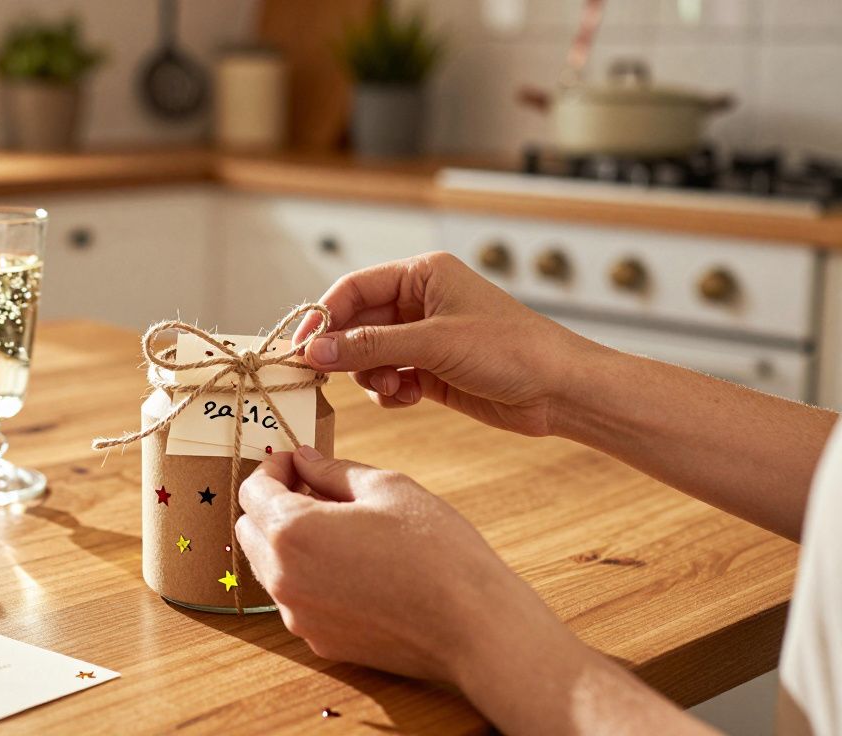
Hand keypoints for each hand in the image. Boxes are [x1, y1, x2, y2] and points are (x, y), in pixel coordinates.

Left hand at [235, 447, 570, 683]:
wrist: (473, 626)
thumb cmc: (437, 550)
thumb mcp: (388, 488)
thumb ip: (333, 471)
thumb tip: (304, 458)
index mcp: (293, 531)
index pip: (253, 490)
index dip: (272, 468)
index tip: (296, 461)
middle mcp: (283, 578)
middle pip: (249, 530)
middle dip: (272, 504)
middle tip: (314, 489)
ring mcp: (298, 615)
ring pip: (268, 567)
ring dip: (286, 541)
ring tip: (335, 526)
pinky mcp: (319, 640)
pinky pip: (295, 599)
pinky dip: (306, 576)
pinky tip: (349, 565)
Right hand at [293, 252, 599, 436]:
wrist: (560, 391)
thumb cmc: (511, 350)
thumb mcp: (433, 343)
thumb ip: (369, 347)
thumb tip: (315, 350)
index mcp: (423, 274)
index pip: (354, 288)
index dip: (323, 316)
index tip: (300, 346)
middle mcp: (421, 302)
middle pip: (357, 323)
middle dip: (345, 351)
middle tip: (323, 375)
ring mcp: (425, 338)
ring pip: (369, 356)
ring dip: (371, 376)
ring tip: (393, 388)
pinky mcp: (432, 371)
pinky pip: (388, 379)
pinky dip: (389, 391)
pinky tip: (408, 398)